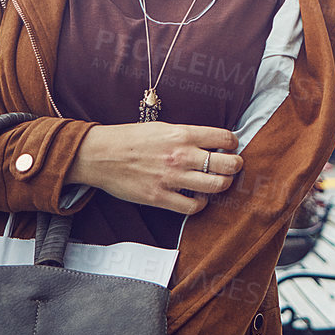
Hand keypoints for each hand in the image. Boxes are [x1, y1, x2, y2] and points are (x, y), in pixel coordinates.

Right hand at [66, 123, 241, 214]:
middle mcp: (180, 155)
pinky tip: (198, 198)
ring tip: (217, 182)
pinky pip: (193, 206)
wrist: (99, 155)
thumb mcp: (162, 128)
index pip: (225, 138)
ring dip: (222, 184)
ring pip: (216, 186)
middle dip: (235, 165)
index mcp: (182, 134)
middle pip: (228, 164)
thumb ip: (187, 135)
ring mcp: (171, 178)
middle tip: (232, 166)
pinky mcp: (160, 197)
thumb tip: (212, 142)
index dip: (233, 143)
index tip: (230, 146)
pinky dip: (201, 204)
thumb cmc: (130, 139)